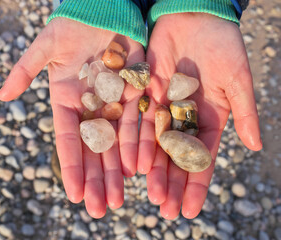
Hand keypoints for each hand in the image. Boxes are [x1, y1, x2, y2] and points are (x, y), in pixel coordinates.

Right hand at [0, 18, 144, 217]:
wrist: (103, 10)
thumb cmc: (71, 25)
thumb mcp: (46, 47)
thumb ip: (25, 70)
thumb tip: (2, 97)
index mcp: (66, 101)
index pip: (67, 140)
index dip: (70, 167)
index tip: (74, 194)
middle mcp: (90, 108)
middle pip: (93, 150)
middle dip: (96, 179)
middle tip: (100, 209)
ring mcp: (113, 103)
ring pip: (115, 143)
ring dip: (117, 172)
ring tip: (118, 199)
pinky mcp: (135, 93)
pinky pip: (137, 123)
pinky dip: (137, 145)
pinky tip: (137, 169)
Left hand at [138, 13, 261, 218]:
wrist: (195, 16)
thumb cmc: (222, 46)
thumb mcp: (237, 80)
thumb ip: (243, 113)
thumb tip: (256, 147)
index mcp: (208, 119)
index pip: (202, 159)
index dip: (197, 185)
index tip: (191, 210)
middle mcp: (183, 119)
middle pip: (177, 158)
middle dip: (172, 183)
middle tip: (166, 210)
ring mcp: (163, 108)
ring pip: (156, 145)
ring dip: (153, 170)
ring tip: (150, 194)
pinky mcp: (144, 94)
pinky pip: (138, 122)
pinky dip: (137, 142)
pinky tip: (133, 164)